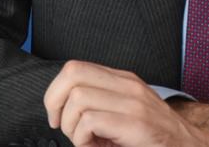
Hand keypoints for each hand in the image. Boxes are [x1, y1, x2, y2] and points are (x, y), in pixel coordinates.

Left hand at [43, 60, 208, 146]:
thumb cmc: (154, 137)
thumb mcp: (125, 112)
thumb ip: (100, 103)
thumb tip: (62, 110)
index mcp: (123, 80)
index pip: (74, 68)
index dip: (55, 92)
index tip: (56, 116)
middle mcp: (128, 86)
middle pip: (72, 74)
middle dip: (54, 103)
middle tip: (62, 126)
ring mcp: (133, 103)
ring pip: (78, 99)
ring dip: (72, 127)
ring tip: (86, 141)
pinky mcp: (136, 123)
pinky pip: (90, 121)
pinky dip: (82, 140)